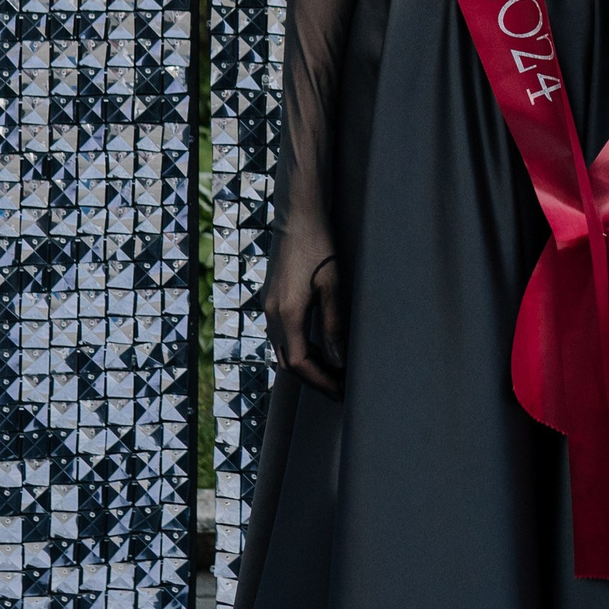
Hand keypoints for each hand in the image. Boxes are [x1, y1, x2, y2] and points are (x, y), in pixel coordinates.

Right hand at [264, 237, 342, 395]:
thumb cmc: (320, 247)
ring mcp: (268, 306)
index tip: (341, 390)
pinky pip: (280, 335)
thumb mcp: (332, 285)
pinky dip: (298, 348)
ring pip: (281, 350)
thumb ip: (334, 325)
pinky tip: (317, 346)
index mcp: (287, 313)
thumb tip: (338, 360)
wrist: (298, 217)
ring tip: (331, 370)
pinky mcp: (270, 299)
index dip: (320, 381)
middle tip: (338, 387)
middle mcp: (272, 314)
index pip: (300, 363)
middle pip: (287, 362)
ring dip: (305, 364)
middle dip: (312, 378)